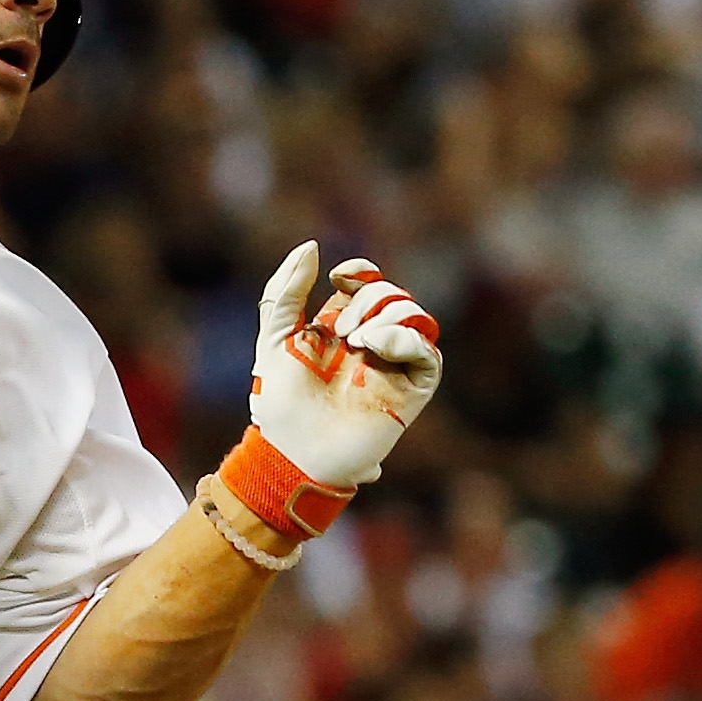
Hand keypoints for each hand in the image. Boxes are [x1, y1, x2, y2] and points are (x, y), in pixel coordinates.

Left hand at [247, 245, 440, 496]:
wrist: (292, 454)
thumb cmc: (277, 405)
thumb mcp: (274, 340)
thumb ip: (286, 291)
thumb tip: (312, 246)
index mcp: (339, 328)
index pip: (366, 284)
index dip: (361, 272)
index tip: (341, 277)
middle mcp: (370, 343)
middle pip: (390, 295)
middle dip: (368, 299)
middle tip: (342, 333)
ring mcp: (391, 366)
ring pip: (415, 317)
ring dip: (388, 315)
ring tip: (357, 341)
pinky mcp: (410, 391)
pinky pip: (427, 353)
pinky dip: (405, 340)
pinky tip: (375, 346)